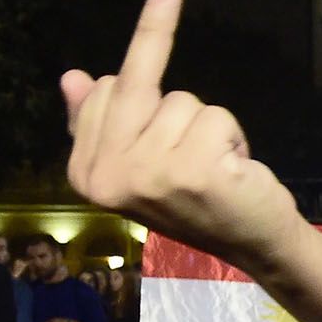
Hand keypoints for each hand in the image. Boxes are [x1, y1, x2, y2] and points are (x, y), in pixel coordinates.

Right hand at [62, 0, 303, 267]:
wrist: (250, 244)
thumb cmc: (195, 199)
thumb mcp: (140, 164)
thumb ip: (104, 122)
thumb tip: (72, 77)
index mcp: (85, 172)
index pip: (103, 91)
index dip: (142, 96)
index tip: (159, 134)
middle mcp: (108, 175)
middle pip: (135, 85)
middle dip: (172, 94)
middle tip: (180, 92)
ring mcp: (149, 173)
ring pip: (183, 101)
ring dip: (208, 125)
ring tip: (212, 163)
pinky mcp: (193, 171)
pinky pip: (216, 116)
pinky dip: (233, 135)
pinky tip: (232, 169)